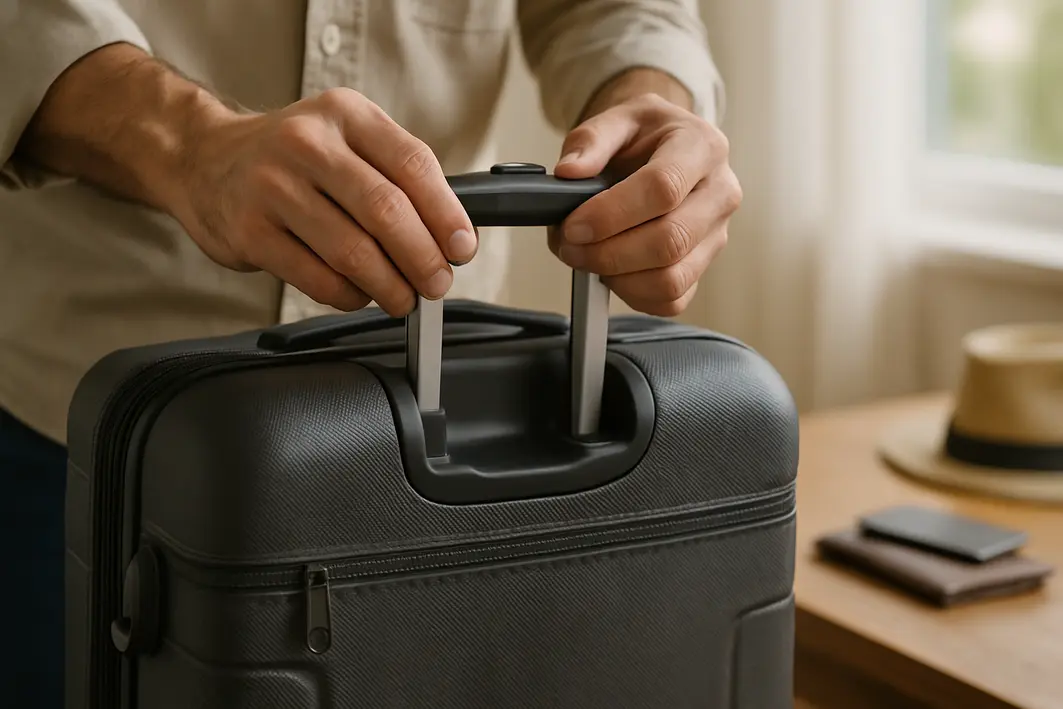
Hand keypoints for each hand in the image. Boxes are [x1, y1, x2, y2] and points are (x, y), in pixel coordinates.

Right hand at [171, 88, 476, 315]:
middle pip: (386, 210)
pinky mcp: (250, 231)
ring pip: (352, 251)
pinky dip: (349, 296)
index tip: (462, 249)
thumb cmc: (292, 158)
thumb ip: (394, 175)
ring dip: (390, 286)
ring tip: (403, 298)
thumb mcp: (344, 138)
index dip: (446, 214)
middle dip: (423, 258)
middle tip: (437, 283)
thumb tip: (449, 237)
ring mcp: (273, 186)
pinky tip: (359, 295)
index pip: (412, 164)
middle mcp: (307, 143)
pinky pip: (317, 277)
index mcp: (345, 114)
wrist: (203, 158)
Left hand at [550, 93, 740, 315]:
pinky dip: (633, 295)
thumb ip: (590, 140)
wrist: (666, 147)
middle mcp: (720, 193)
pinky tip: (612, 271)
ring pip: (672, 279)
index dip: (611, 214)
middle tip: (571, 246)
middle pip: (670, 241)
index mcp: (702, 147)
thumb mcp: (618, 118)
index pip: (663, 188)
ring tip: (588, 258)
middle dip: (609, 253)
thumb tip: (569, 172)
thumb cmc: (645, 135)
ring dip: (618, 278)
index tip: (575, 224)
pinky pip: (672, 300)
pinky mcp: (704, 266)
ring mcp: (716, 235)